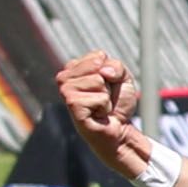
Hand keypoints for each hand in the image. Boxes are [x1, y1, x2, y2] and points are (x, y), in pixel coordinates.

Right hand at [55, 49, 153, 176]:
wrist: (118, 130)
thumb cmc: (116, 104)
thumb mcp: (122, 77)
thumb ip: (116, 66)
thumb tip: (103, 72)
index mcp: (74, 68)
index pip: (98, 56)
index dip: (111, 72)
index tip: (107, 86)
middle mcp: (65, 78)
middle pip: (97, 66)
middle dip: (108, 83)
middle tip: (104, 98)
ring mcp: (66, 91)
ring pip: (98, 81)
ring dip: (106, 96)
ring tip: (100, 107)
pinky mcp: (72, 105)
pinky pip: (100, 97)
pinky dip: (105, 107)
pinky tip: (98, 114)